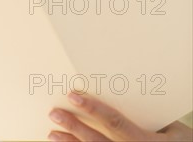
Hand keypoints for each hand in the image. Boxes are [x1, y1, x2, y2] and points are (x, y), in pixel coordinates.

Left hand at [48, 91, 192, 140]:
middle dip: (74, 126)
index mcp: (144, 141)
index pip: (114, 122)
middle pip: (97, 140)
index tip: (74, 95)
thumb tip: (127, 90)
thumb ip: (149, 114)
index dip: (93, 109)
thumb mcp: (173, 128)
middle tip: (55, 113)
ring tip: (53, 133)